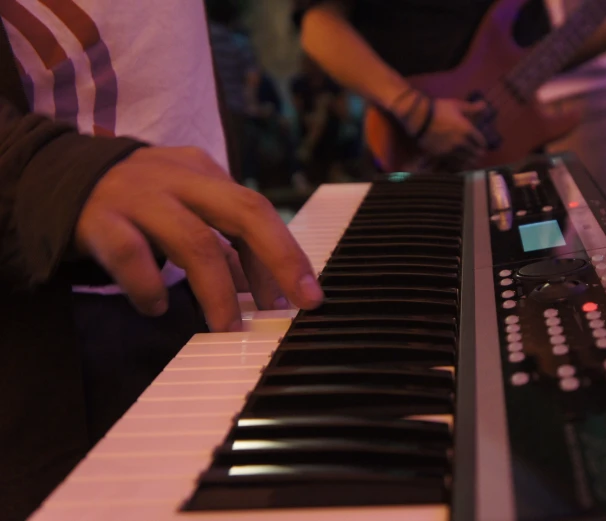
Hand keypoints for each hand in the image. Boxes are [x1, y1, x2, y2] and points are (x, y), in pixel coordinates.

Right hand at [73, 146, 323, 331]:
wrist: (56, 177)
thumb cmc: (137, 203)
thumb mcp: (186, 212)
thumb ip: (224, 246)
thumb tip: (270, 290)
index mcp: (205, 174)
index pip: (258, 211)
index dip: (286, 255)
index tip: (307, 296)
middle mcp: (179, 178)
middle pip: (245, 211)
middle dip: (279, 259)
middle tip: (294, 305)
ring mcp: (140, 196)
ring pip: (194, 241)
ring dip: (218, 291)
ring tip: (227, 329)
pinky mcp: (100, 220)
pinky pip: (132, 255)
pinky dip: (150, 286)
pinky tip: (155, 307)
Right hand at [406, 98, 487, 169]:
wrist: (419, 118)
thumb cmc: (438, 109)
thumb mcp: (456, 106)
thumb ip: (472, 108)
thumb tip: (485, 104)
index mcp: (467, 130)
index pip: (481, 141)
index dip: (483, 144)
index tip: (482, 145)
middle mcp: (461, 142)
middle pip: (475, 153)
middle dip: (478, 154)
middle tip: (479, 155)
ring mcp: (450, 150)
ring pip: (465, 160)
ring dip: (469, 161)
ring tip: (470, 161)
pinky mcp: (440, 156)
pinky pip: (452, 163)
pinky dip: (457, 164)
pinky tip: (458, 163)